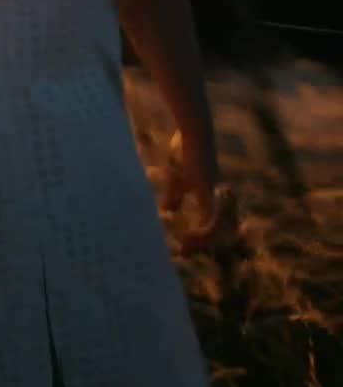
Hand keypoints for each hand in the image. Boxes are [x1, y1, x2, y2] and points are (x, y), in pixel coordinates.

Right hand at [163, 131, 230, 253]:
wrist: (194, 133)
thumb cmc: (185, 150)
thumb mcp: (177, 178)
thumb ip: (175, 195)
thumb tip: (168, 212)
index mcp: (211, 196)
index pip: (212, 223)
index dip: (200, 237)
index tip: (182, 245)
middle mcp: (217, 198)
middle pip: (218, 231)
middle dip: (202, 245)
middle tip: (184, 253)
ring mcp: (215, 194)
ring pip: (216, 228)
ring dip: (201, 242)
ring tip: (184, 247)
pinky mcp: (208, 189)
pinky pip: (210, 218)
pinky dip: (201, 230)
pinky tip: (188, 234)